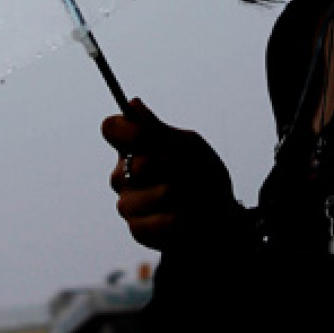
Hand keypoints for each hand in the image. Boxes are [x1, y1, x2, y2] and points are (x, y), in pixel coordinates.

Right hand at [102, 98, 240, 250]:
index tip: (148, 135)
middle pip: (135, 163)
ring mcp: (127, 203)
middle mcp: (122, 174)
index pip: (112, 129)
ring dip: (180, 195)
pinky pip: (155, 222)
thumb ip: (158, 129)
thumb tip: (133, 103)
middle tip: (186, 172)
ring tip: (191, 198)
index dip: (128, 130)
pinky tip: (186, 218)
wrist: (221, 217)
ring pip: (149, 194)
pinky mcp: (137, 229)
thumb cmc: (203, 175)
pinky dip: (179, 219)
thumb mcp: (188, 146)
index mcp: (132, 148)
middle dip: (170, 167)